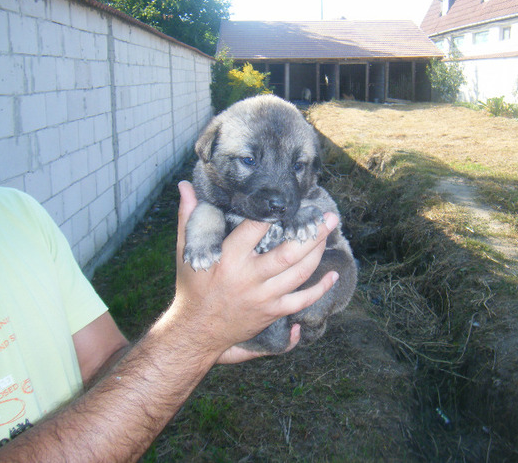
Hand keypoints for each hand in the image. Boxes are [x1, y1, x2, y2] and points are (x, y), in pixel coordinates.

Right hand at [172, 181, 338, 358]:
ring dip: (318, 252)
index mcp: (229, 258)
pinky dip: (320, 289)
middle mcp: (249, 277)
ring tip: (328, 232)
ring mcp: (264, 297)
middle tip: (329, 216)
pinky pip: (302, 301)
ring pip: (299, 274)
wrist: (195, 331)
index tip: (289, 199)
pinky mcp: (272, 313)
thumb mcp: (187, 251)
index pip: (256, 228)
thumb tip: (184, 185)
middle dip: (312, 233)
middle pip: (288, 253)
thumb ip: (188, 217)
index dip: (275, 212)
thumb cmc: (191, 287)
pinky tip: (333, 275)